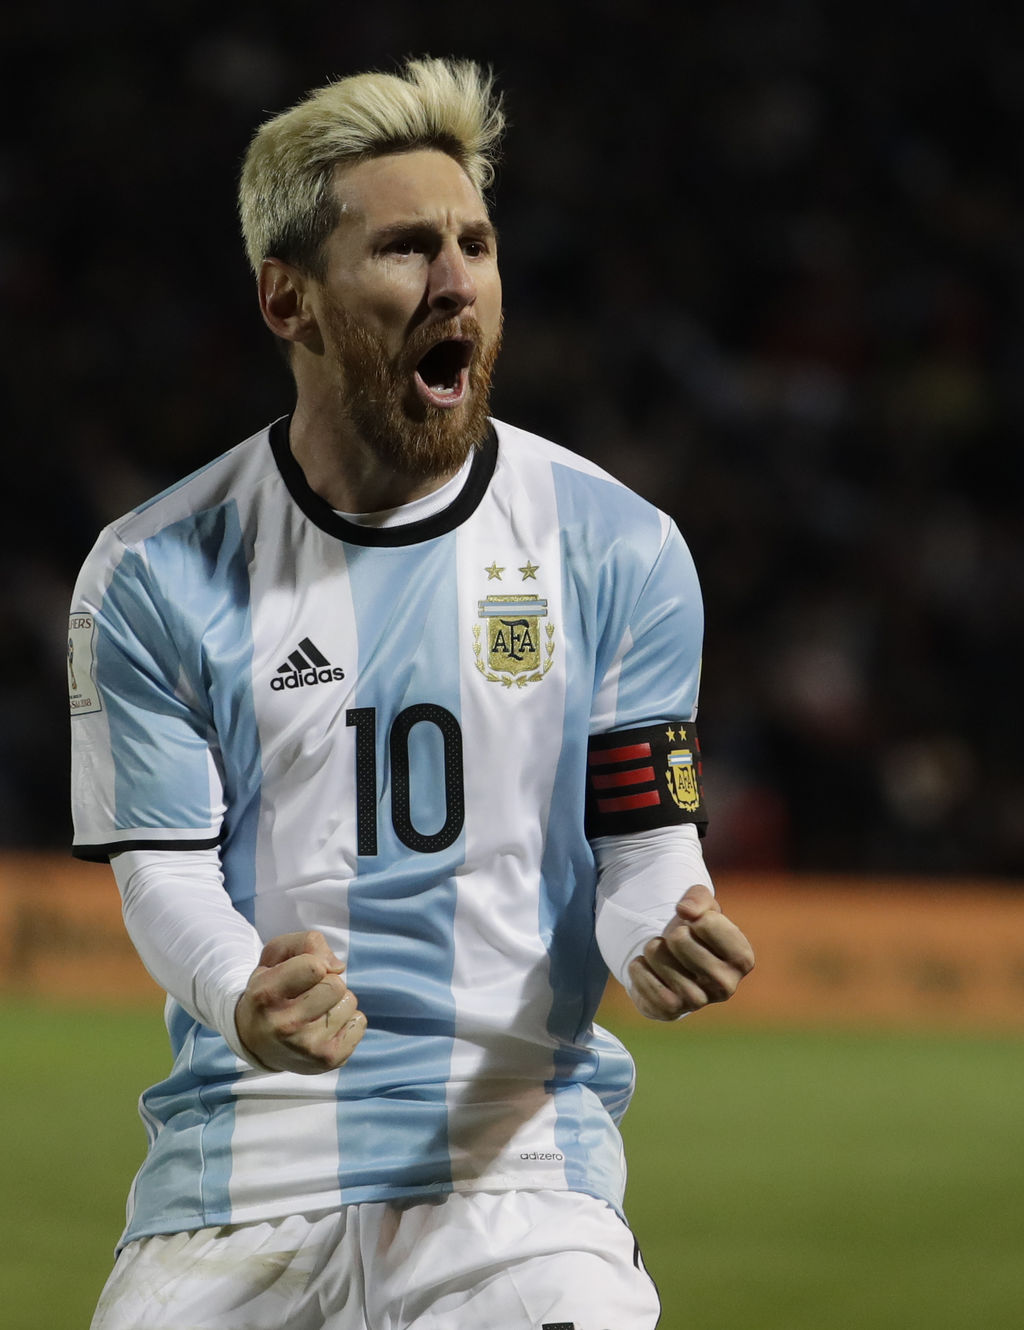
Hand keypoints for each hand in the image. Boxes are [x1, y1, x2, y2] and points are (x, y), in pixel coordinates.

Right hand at [235, 930, 365, 1072]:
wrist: (256, 1042)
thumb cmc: (270, 990)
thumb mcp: (275, 956)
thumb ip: (306, 943)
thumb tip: (338, 967)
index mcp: (266, 995)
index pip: (314, 967)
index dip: (314, 963)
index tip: (301, 974)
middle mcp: (285, 1025)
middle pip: (337, 985)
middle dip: (327, 982)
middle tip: (307, 994)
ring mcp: (307, 1047)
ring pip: (350, 1002)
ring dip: (337, 1002)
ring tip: (313, 1011)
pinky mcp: (328, 1060)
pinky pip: (360, 1022)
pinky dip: (347, 1020)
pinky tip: (324, 1027)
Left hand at [627, 883, 753, 1020]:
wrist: (672, 961)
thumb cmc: (695, 932)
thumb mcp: (702, 906)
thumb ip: (698, 898)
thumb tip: (685, 911)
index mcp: (742, 958)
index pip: (706, 922)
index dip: (694, 916)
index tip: (697, 926)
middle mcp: (726, 985)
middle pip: (680, 941)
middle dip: (671, 932)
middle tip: (676, 940)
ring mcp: (699, 1002)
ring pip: (661, 961)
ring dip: (652, 949)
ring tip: (658, 951)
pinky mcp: (672, 1012)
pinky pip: (645, 985)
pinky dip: (639, 969)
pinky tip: (644, 966)